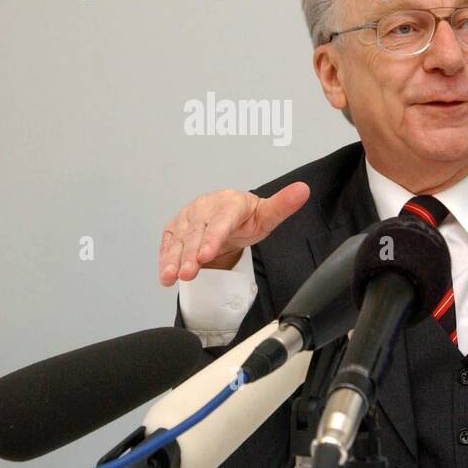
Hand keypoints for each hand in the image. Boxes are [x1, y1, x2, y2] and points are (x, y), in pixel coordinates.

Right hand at [158, 182, 309, 285]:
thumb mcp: (267, 215)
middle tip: (189, 272)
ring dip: (173, 259)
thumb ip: (282, 205)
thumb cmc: (246, 218)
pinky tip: (165, 274)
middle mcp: (205, 207)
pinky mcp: (175, 228)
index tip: (207, 253)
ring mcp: (188, 217)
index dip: (213, 238)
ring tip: (172, 277)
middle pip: (196, 232)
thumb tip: (302, 191)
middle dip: (190, 254)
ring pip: (179, 239)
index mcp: (229, 202)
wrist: (229, 217)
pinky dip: (165, 259)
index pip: (221, 220)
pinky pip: (168, 244)